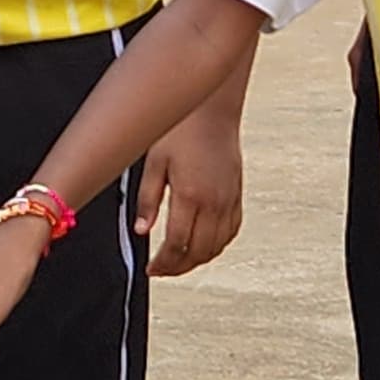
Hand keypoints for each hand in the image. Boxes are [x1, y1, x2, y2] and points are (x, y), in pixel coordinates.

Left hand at [140, 108, 245, 276]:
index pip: (177, 244)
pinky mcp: (237, 195)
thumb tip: (141, 230)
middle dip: (178, 267)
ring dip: (197, 259)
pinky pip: (232, 231)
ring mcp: (229, 200)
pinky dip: (217, 245)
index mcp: (190, 195)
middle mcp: (214, 202)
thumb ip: (147, 200)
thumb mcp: (154, 162)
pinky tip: (203, 245)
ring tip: (179, 261)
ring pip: (217, 246)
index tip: (152, 269)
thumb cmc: (181, 129)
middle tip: (162, 270)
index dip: (163, 263)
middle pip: (198, 252)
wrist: (212, 110)